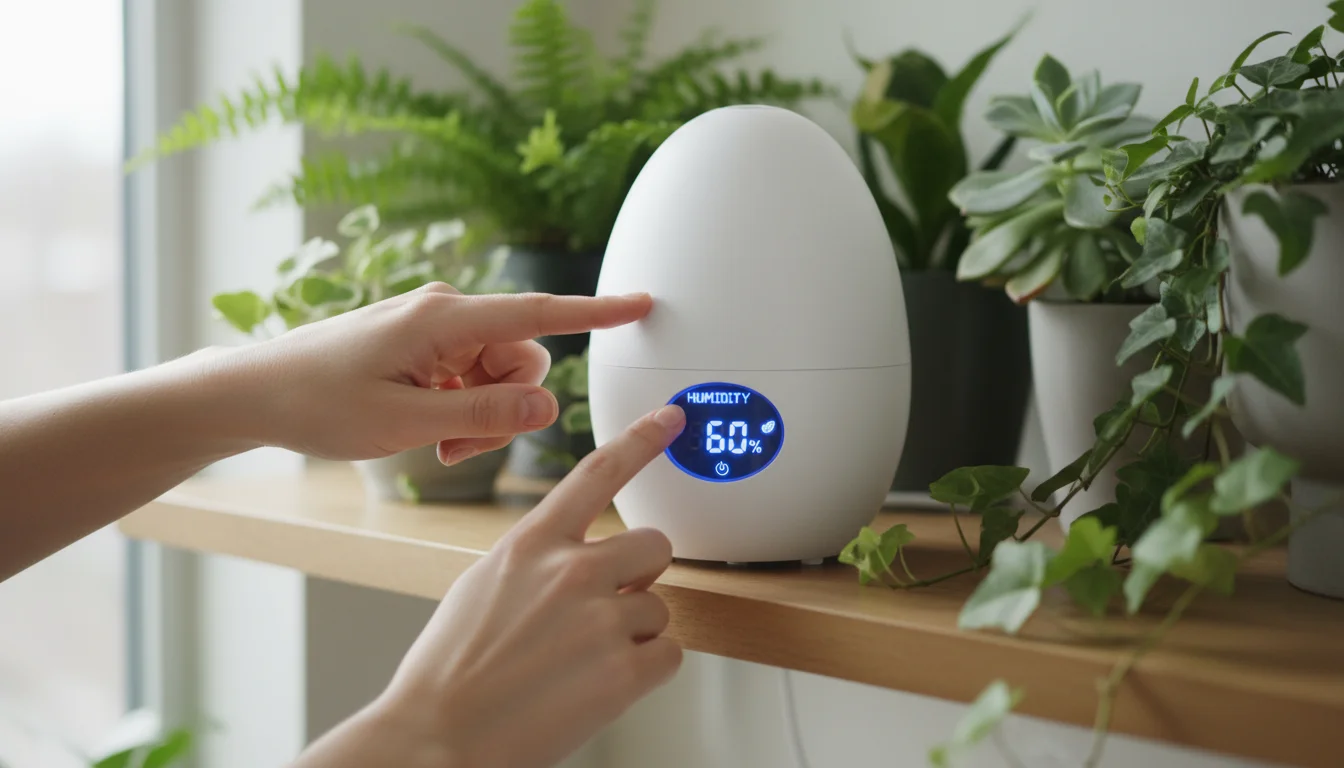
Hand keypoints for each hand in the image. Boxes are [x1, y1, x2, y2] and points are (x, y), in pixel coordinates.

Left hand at [225, 282, 651, 462]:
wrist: (256, 392)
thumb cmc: (317, 403)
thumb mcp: (406, 423)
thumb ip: (483, 416)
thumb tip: (548, 405)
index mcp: (444, 319)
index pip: (538, 313)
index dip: (596, 312)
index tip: (642, 303)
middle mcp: (444, 311)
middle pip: (521, 357)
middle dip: (506, 406)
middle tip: (454, 447)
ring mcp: (433, 326)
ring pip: (498, 373)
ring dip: (480, 413)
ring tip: (432, 443)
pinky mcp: (422, 342)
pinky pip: (470, 374)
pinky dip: (460, 407)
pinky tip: (423, 430)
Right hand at [294, 405, 686, 767]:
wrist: (437, 737)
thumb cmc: (451, 671)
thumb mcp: (483, 586)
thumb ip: (537, 561)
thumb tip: (576, 561)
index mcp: (531, 543)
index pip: (598, 472)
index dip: (642, 440)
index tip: (672, 419)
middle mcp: (571, 570)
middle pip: (653, 546)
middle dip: (639, 577)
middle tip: (606, 611)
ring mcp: (601, 619)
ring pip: (659, 609)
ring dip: (634, 635)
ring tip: (581, 664)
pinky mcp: (624, 670)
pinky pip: (670, 655)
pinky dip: (645, 673)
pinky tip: (599, 687)